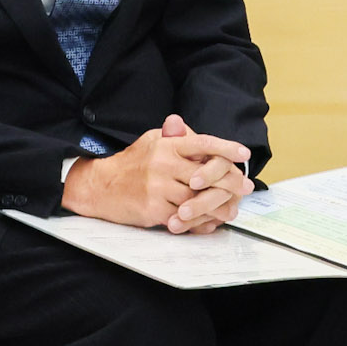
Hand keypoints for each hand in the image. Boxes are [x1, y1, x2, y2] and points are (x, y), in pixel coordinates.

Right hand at [62, 116, 253, 229]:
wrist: (100, 186)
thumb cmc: (132, 163)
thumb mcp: (152, 142)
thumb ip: (174, 136)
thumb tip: (184, 124)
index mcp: (166, 145)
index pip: (203, 143)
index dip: (227, 148)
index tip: (244, 154)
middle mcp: (163, 164)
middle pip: (207, 175)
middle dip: (231, 182)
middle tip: (246, 187)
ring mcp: (158, 188)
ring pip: (197, 199)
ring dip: (218, 205)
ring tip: (232, 208)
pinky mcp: (153, 209)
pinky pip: (183, 217)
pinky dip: (199, 220)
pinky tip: (210, 221)